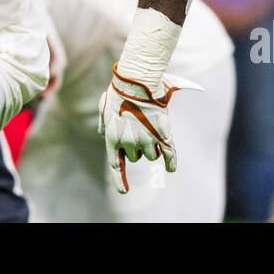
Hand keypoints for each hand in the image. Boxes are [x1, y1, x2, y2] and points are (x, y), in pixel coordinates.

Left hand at [98, 65, 200, 193]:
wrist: (136, 82)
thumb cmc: (118, 92)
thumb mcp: (105, 108)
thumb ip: (103, 123)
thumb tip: (102, 133)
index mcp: (112, 138)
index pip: (116, 165)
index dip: (120, 180)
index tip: (125, 191)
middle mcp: (128, 142)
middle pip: (135, 158)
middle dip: (137, 148)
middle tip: (138, 129)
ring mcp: (146, 140)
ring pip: (150, 156)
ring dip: (151, 147)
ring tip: (150, 128)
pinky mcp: (161, 135)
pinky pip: (168, 155)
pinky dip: (171, 162)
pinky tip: (171, 168)